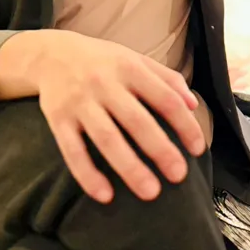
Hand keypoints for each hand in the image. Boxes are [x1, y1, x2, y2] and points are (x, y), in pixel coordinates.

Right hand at [33, 30, 205, 203]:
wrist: (51, 54)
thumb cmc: (103, 60)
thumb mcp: (135, 59)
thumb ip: (166, 78)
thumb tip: (193, 104)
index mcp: (130, 67)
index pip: (164, 97)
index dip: (184, 124)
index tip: (198, 149)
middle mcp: (105, 84)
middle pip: (137, 120)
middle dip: (160, 149)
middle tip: (179, 175)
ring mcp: (80, 102)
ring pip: (107, 138)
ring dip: (129, 167)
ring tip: (151, 192)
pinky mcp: (58, 119)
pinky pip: (72, 151)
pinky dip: (88, 174)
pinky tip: (105, 195)